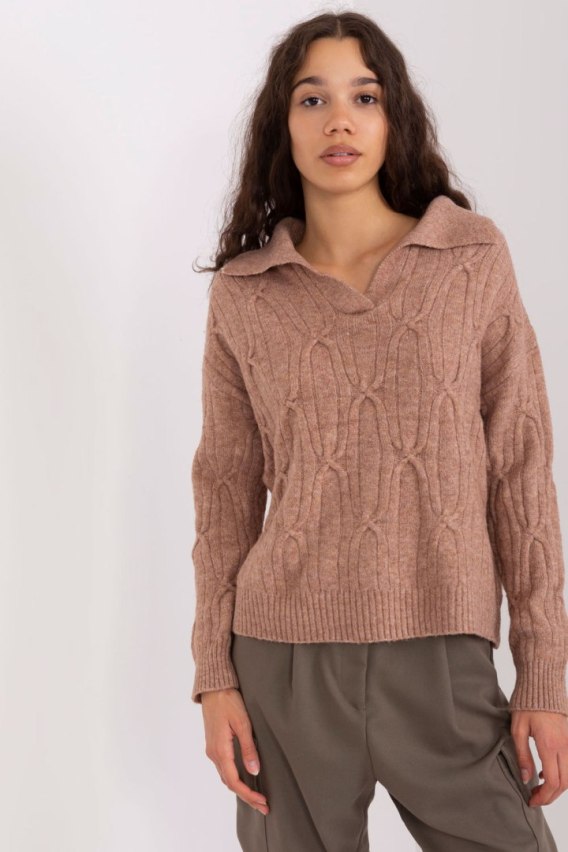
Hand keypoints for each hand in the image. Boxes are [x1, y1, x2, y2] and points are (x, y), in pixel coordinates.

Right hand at [201, 687, 269, 815]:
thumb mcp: (242, 723)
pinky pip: (224, 768)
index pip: (235, 782)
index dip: (248, 795)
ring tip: (257, 796)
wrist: (213, 688)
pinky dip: (235, 778)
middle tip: (263, 806)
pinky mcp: (214, 745)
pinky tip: (245, 778)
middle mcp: (214, 754)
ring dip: (241, 788)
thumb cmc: (228, 702)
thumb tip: (254, 771)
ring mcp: (212, 750)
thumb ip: (248, 748)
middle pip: (230, 783)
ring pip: (226, 776)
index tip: (262, 801)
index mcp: (220, 751)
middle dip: (246, 796)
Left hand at [510, 709, 567, 806]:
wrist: (542, 686)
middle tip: (535, 799)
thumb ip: (523, 756)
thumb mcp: (518, 730)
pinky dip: (562, 775)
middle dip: (550, 796)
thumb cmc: (526, 706)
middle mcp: (565, 746)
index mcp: (549, 745)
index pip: (553, 781)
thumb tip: (527, 779)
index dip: (543, 797)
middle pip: (564, 783)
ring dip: (557, 787)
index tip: (531, 801)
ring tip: (539, 788)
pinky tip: (545, 773)